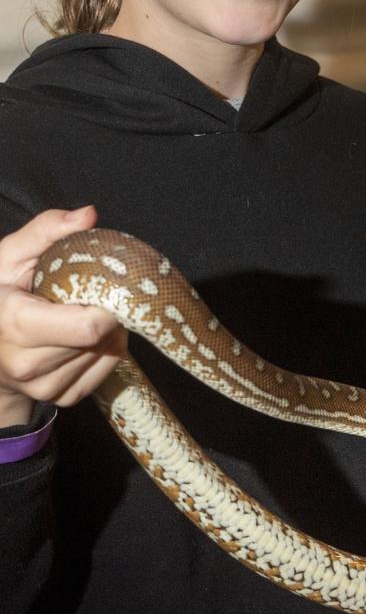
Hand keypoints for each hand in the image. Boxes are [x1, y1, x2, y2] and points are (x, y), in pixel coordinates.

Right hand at [0, 206, 125, 425]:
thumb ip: (48, 229)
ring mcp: (45, 387)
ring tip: (82, 312)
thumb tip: (89, 216)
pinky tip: (84, 335)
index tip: (103, 284)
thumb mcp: (11, 255)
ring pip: (106, 353)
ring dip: (106, 330)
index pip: (88, 326)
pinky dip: (105, 349)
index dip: (106, 302)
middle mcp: (27, 363)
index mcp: (15, 324)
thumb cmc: (0, 293)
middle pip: (100, 338)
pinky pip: (105, 369)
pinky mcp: (62, 397)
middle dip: (107, 311)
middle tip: (93, 295)